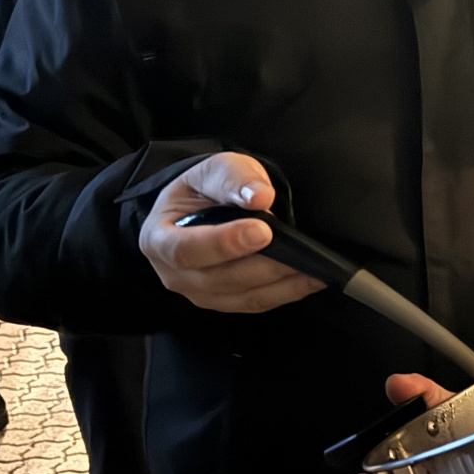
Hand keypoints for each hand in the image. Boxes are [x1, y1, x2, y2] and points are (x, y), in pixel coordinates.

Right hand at [139, 151, 322, 313]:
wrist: (197, 210)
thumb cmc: (201, 192)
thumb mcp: (211, 170)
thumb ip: (232, 179)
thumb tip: (259, 197)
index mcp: (159, 239)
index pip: (187, 250)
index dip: (225, 243)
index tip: (262, 232)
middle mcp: (175, 275)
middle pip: (220, 279)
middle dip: (265, 266)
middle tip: (301, 252)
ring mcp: (200, 293)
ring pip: (244, 296)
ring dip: (283, 284)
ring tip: (315, 267)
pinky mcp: (226, 302)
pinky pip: (257, 303)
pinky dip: (287, 292)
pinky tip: (310, 278)